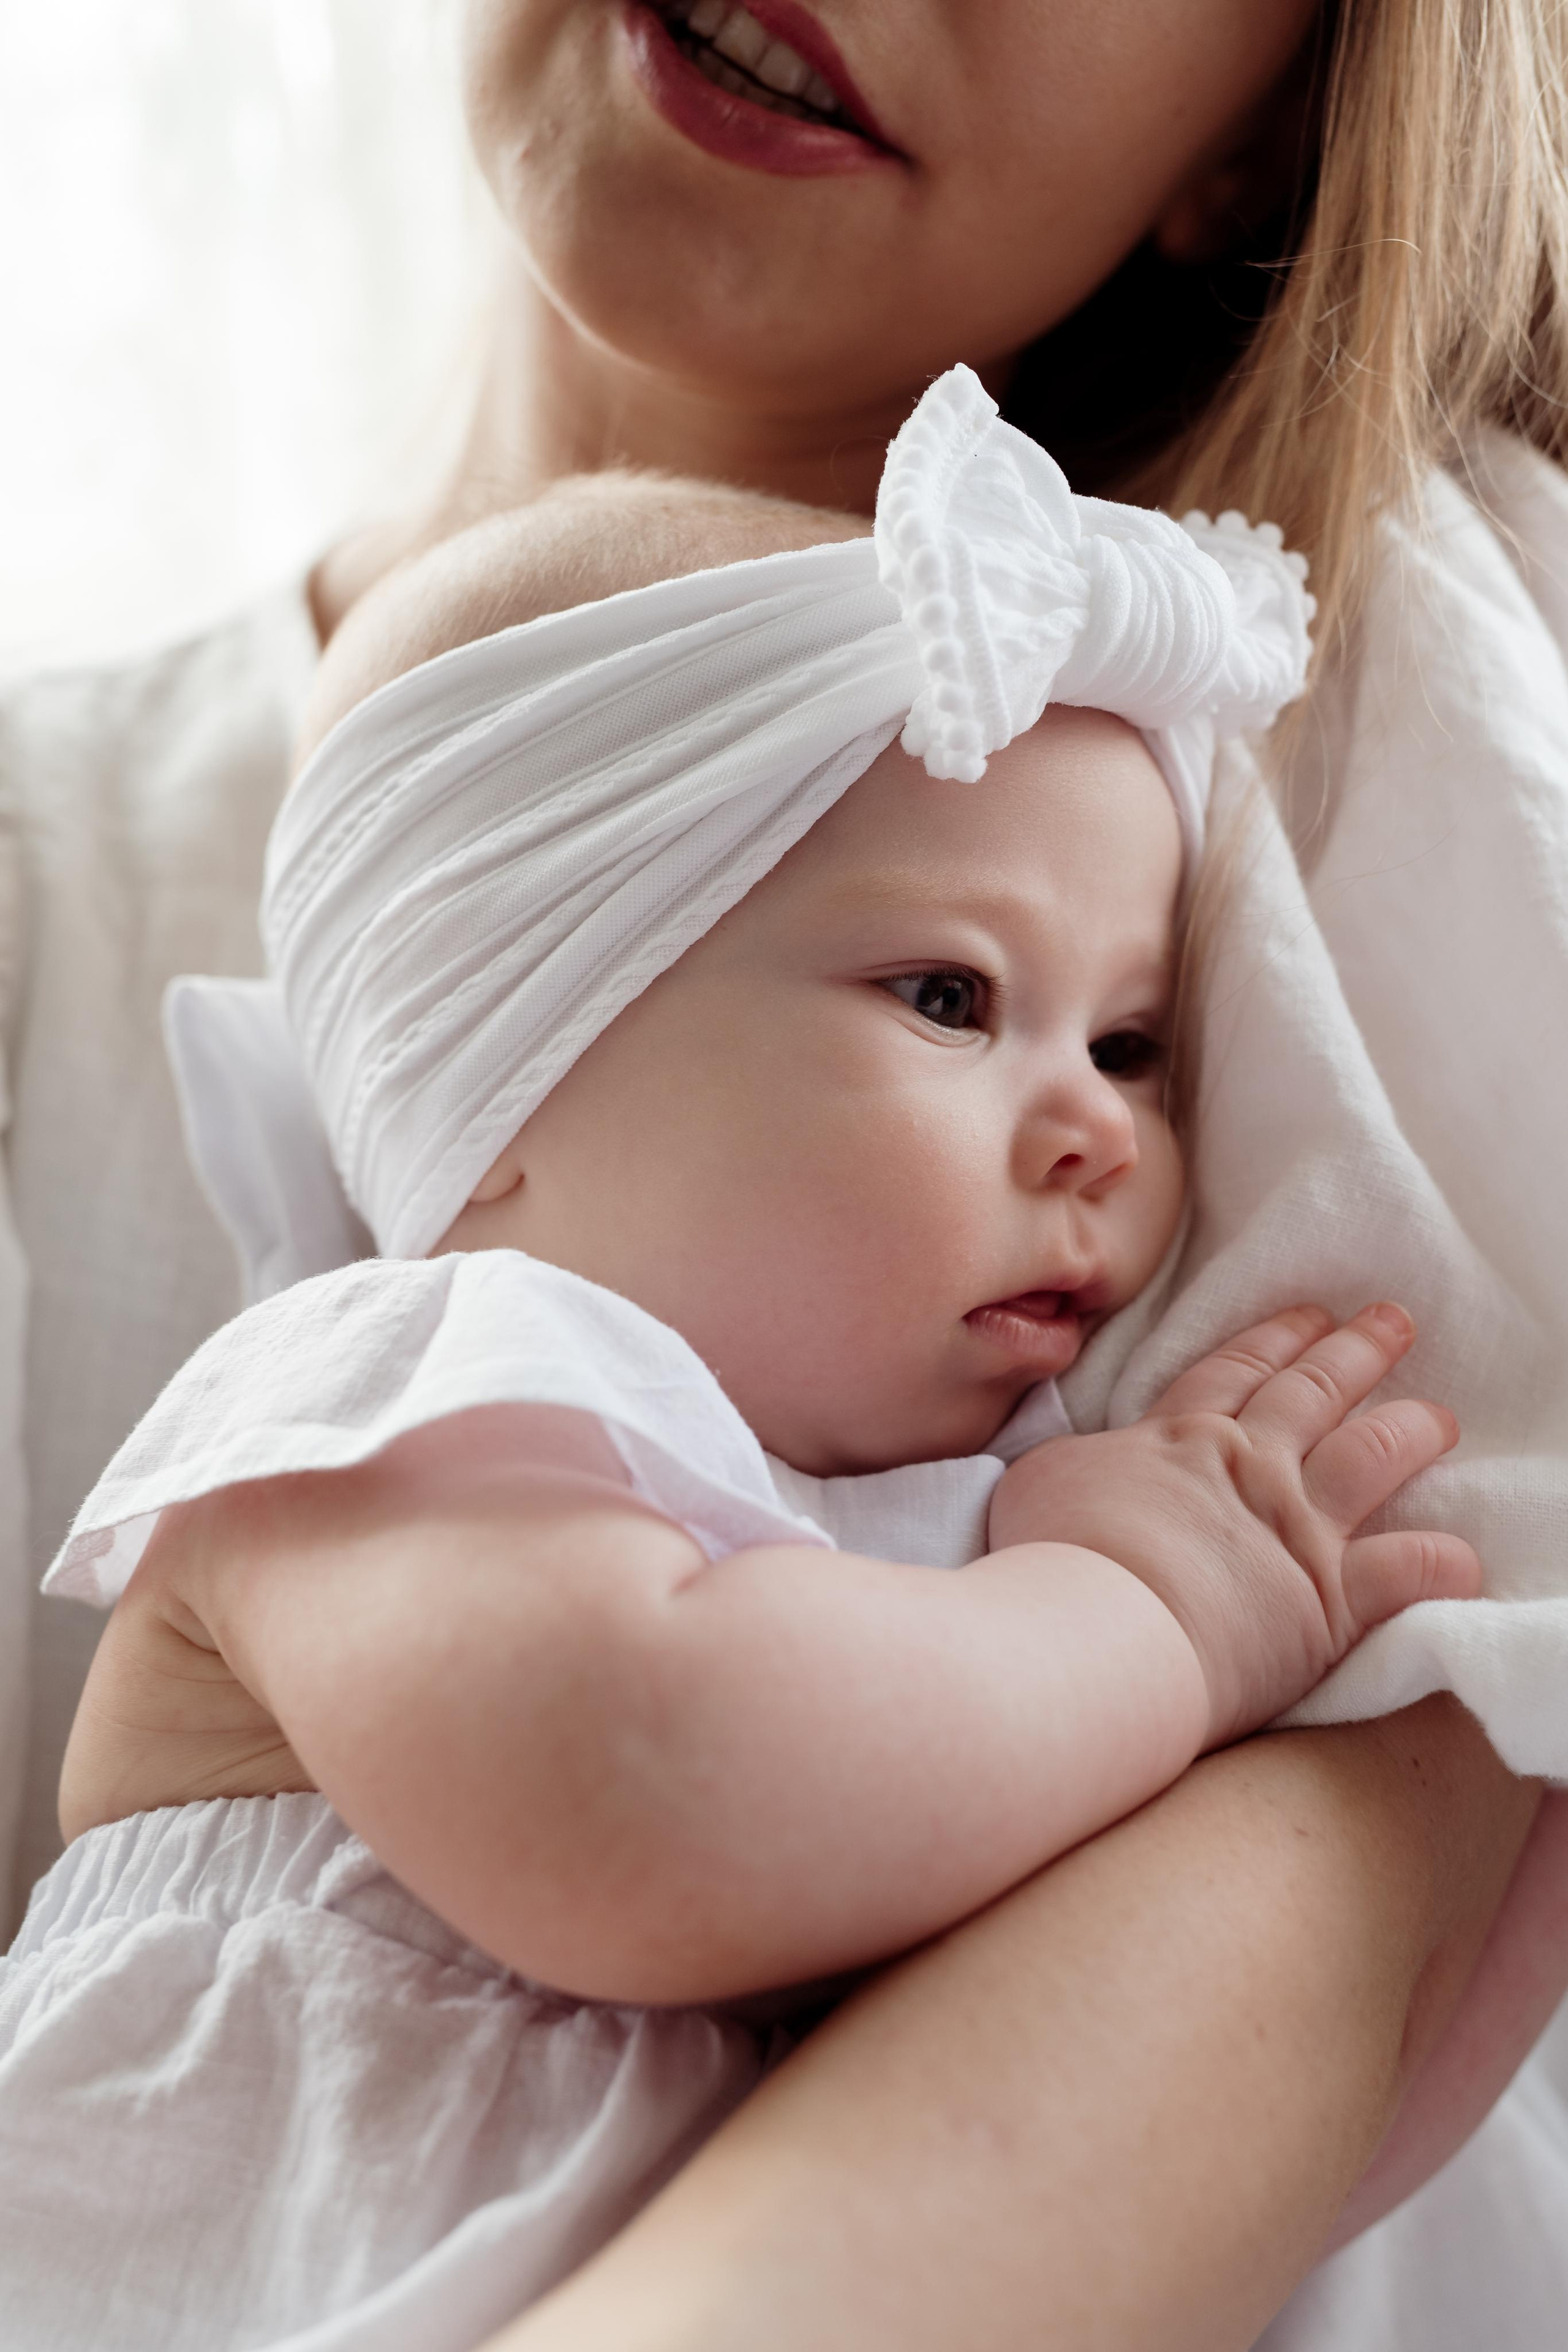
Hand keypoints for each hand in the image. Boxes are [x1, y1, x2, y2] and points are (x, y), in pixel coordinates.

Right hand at [988, 1303, 1480, 1745]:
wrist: (1097, 1625)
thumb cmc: (1051, 1555)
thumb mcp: (1038, 1479)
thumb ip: (1073, 1461)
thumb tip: (1075, 1463)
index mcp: (1178, 1436)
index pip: (1236, 1371)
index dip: (1275, 1339)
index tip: (1307, 1315)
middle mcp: (1249, 1467)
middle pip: (1312, 1393)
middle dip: (1355, 1352)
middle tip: (1391, 1323)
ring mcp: (1296, 1528)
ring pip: (1371, 1458)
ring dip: (1411, 1430)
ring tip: (1439, 1417)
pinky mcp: (1330, 1599)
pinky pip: (1406, 1570)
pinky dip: (1441, 1563)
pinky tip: (1465, 1560)